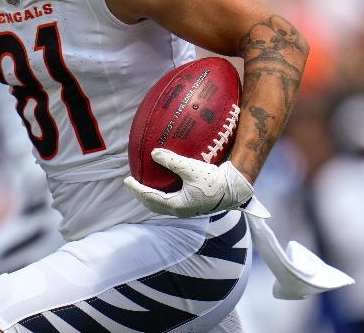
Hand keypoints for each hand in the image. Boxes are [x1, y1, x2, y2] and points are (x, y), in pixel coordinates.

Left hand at [124, 149, 255, 217]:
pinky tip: (167, 185)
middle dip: (142, 195)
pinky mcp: (196, 205)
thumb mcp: (190, 168)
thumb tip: (153, 153)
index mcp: (177, 206)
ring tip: (146, 185)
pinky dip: (163, 195)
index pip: (150, 198)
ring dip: (152, 196)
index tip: (126, 180)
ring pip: (164, 205)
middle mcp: (181, 211)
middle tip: (132, 184)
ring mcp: (189, 209)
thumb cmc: (214, 180)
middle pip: (154, 205)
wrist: (237, 189)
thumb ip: (171, 160)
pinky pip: (173, 201)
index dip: (136, 189)